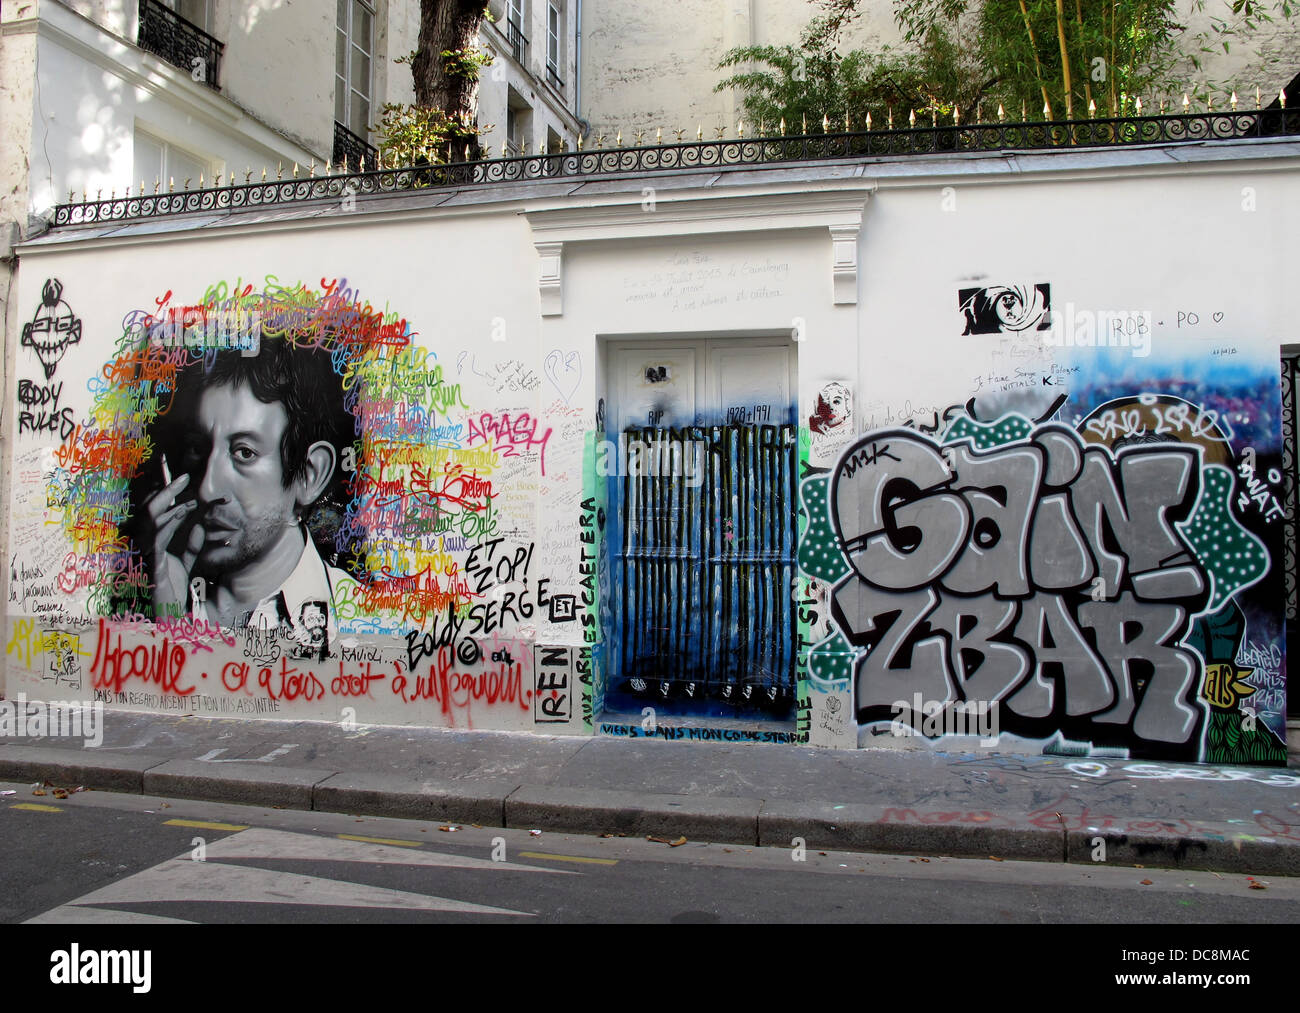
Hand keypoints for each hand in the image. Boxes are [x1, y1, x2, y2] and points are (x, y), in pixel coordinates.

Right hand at [142, 473, 203, 614]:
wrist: (173, 616)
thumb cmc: (176, 590)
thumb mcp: (187, 563)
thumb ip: (192, 546)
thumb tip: (199, 526)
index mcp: (154, 542)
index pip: (158, 513)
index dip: (169, 495)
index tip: (186, 480)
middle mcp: (146, 543)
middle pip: (149, 509)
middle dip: (165, 490)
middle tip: (184, 476)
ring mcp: (146, 552)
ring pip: (151, 518)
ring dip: (170, 502)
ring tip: (187, 492)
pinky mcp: (152, 563)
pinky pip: (157, 537)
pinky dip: (170, 521)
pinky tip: (183, 512)